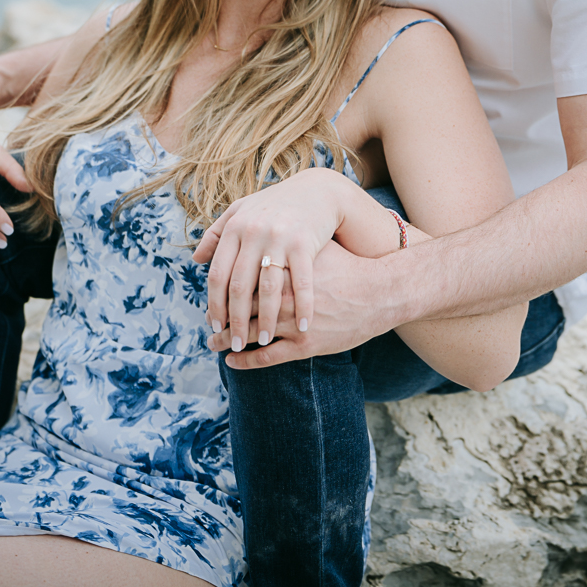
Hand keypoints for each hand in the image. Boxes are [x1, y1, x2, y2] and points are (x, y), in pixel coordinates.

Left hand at [192, 169, 347, 352]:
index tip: (215, 326)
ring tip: (261, 339)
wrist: (316, 191)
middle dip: (235, 319)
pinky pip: (301, 283)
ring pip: (267, 289)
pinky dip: (302, 308)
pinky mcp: (305, 243)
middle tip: (235, 342)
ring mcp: (279, 238)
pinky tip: (303, 326)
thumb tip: (195, 259)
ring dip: (265, 319)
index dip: (214, 303)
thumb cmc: (275, 205)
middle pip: (239, 286)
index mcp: (235, 227)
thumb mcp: (242, 212)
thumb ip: (217, 234)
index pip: (218, 273)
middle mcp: (253, 232)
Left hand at [207, 239, 393, 368]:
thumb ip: (282, 238)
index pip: (236, 277)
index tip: (211, 296)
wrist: (378, 290)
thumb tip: (252, 226)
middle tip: (208, 320)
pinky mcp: (304, 343)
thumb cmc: (343, 261)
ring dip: (226, 338)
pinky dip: (245, 361)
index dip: (217, 291)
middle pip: (237, 304)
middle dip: (219, 314)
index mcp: (277, 263)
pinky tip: (232, 361)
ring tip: (212, 341)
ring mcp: (291, 318)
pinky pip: (267, 356)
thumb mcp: (309, 241)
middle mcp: (280, 291)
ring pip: (248, 331)